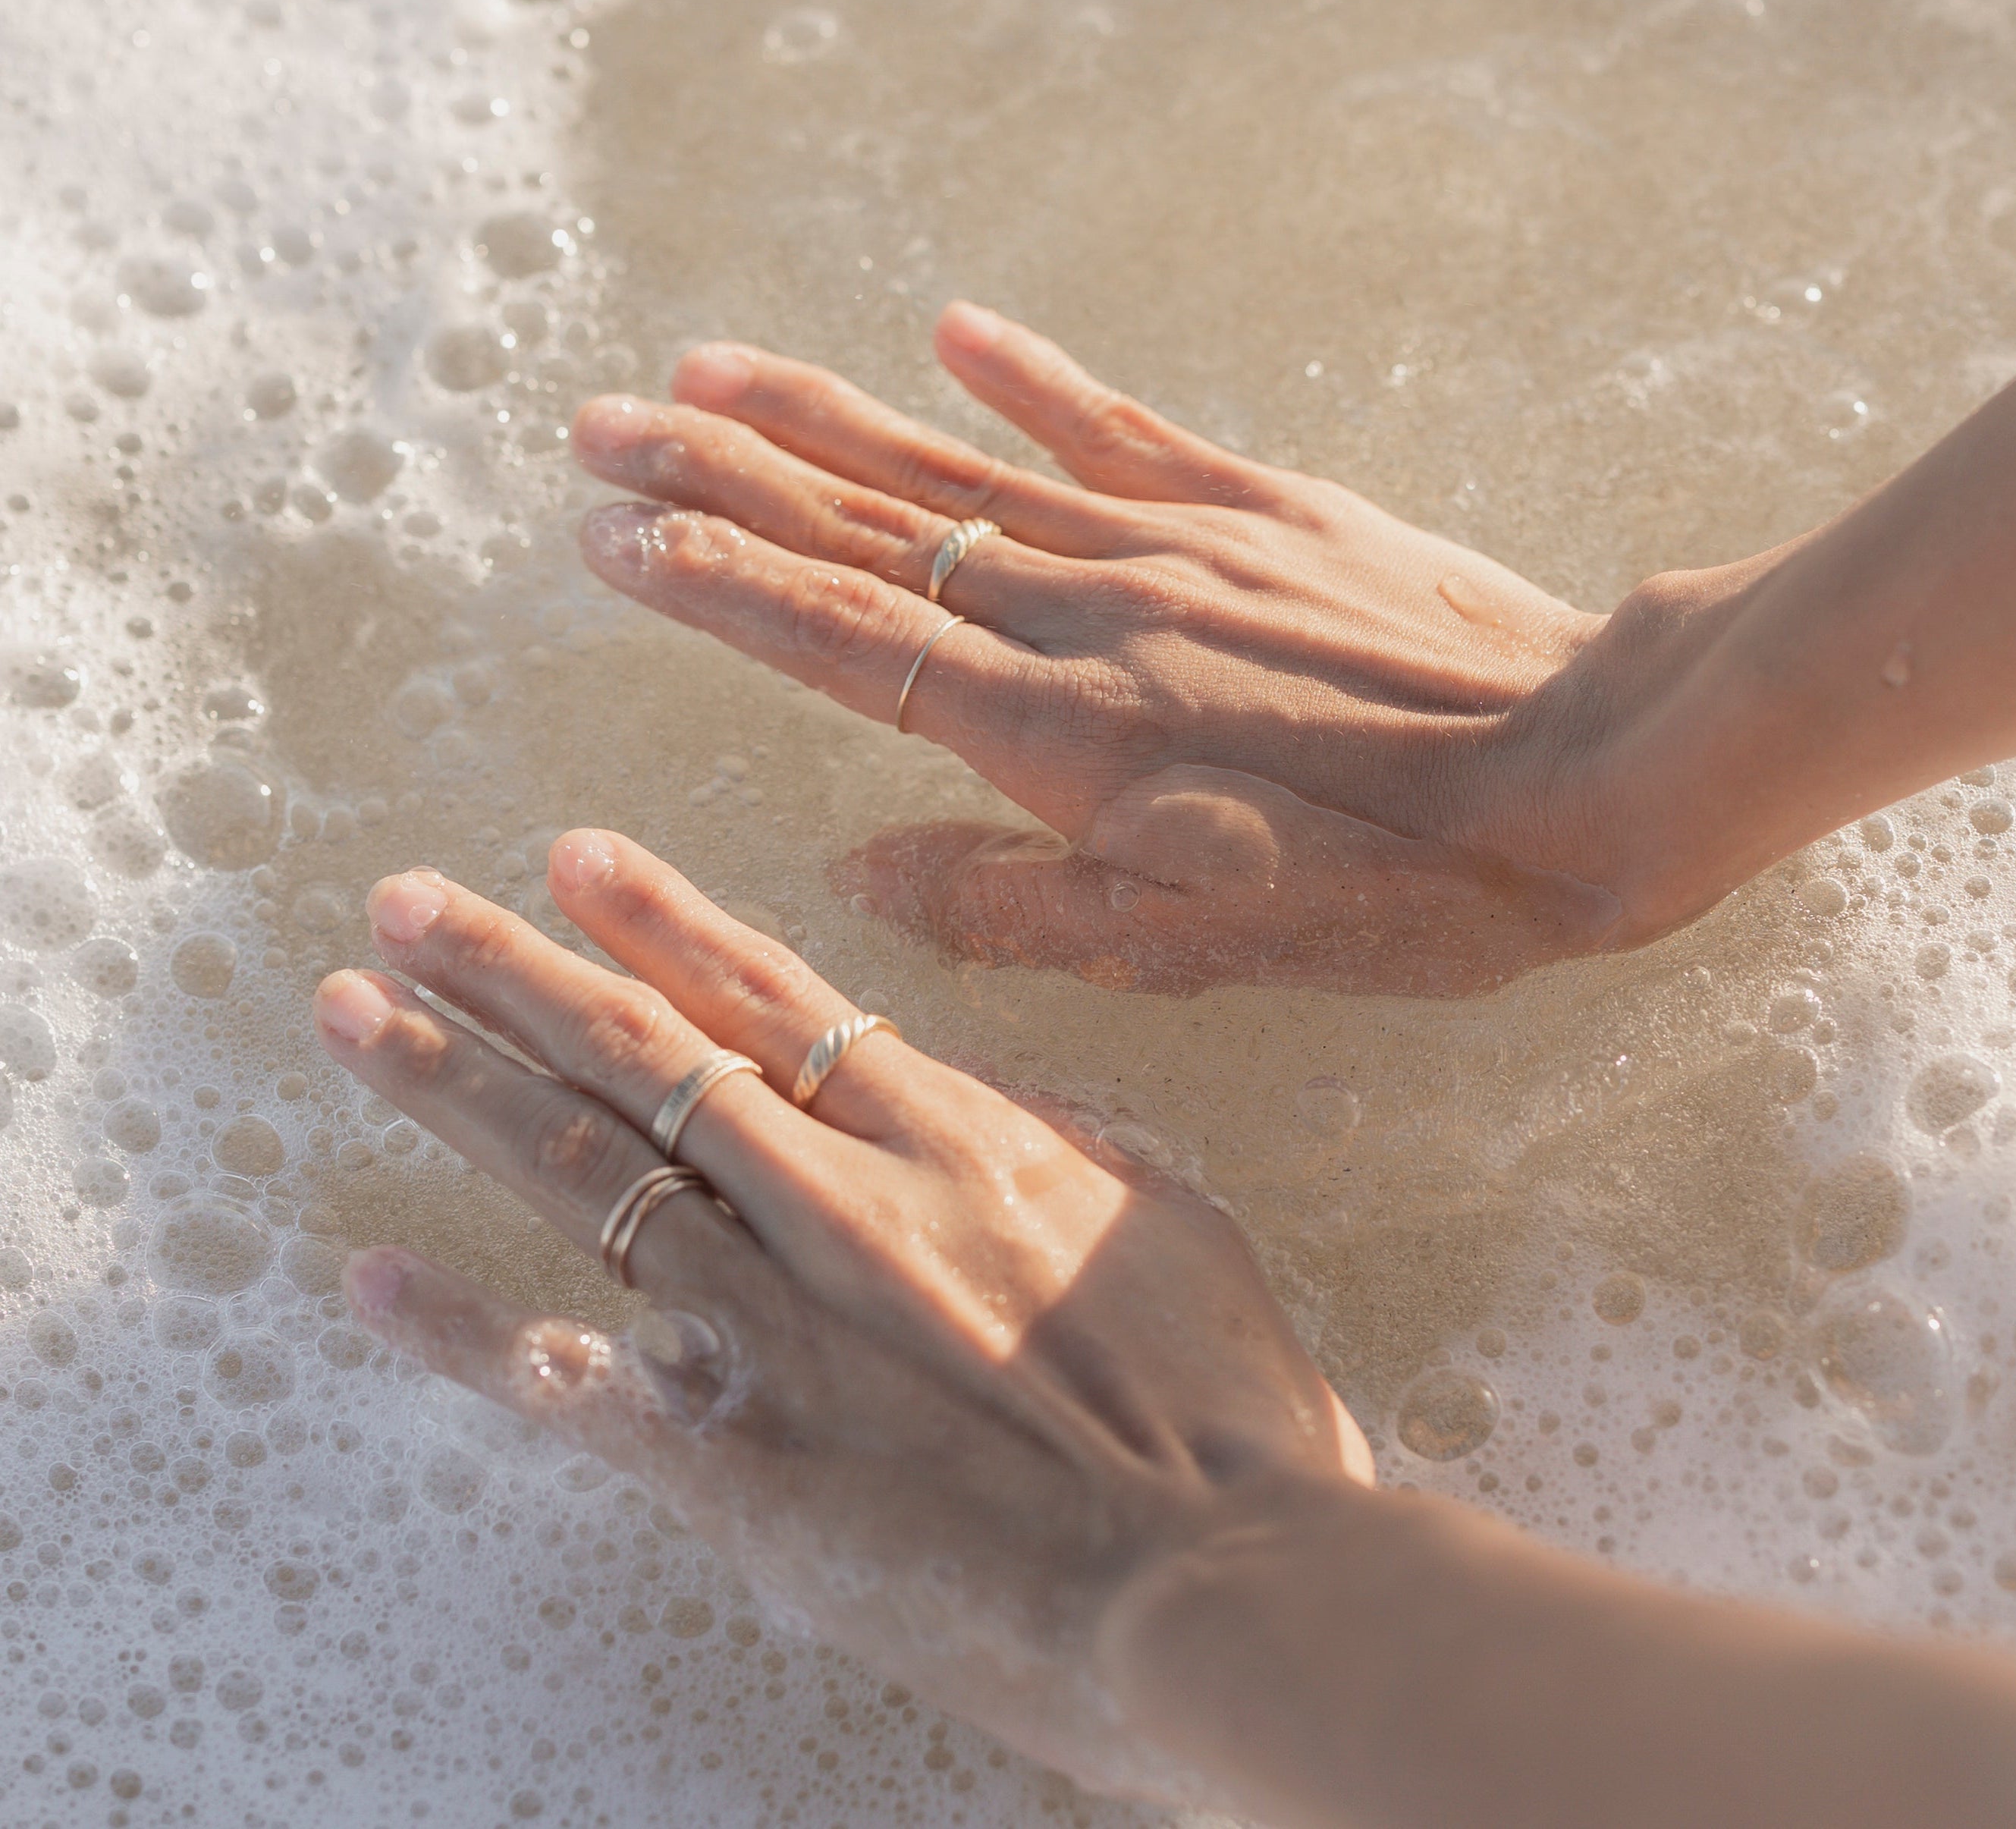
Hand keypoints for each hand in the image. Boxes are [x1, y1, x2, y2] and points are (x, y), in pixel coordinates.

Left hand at [314, 832, 1369, 1796]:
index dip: (661, 918)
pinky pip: (561, 1384)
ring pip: (578, 1172)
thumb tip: (987, 1098)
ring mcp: (768, 1327)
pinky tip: (370, 1277)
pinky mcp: (729, 1463)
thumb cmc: (1231, 1417)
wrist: (1223, 1588)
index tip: (575, 857)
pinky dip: (457, 1332)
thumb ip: (1060, 1148)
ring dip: (452, 1084)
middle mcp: (836, 1204)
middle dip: (512, 966)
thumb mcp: (1169, 1227)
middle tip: (408, 902)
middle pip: (640, 1054)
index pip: (769, 996)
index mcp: (948, 1140)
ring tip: (354, 1010)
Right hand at [570, 303, 1632, 994]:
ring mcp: (1174, 542)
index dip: (717, 588)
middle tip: (601, 426)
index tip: (608, 539)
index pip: (844, 641)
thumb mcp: (1200, 951)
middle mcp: (1091, 614)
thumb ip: (1013, 909)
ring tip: (708, 369)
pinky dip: (1032, 377)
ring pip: (962, 468)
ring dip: (827, 416)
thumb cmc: (1398, 891)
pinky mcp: (1262, 503)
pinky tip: (956, 330)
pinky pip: (1118, 425)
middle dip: (722, 477)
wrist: (1587, 773)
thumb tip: (853, 869)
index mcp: (1060, 734)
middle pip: (871, 528)